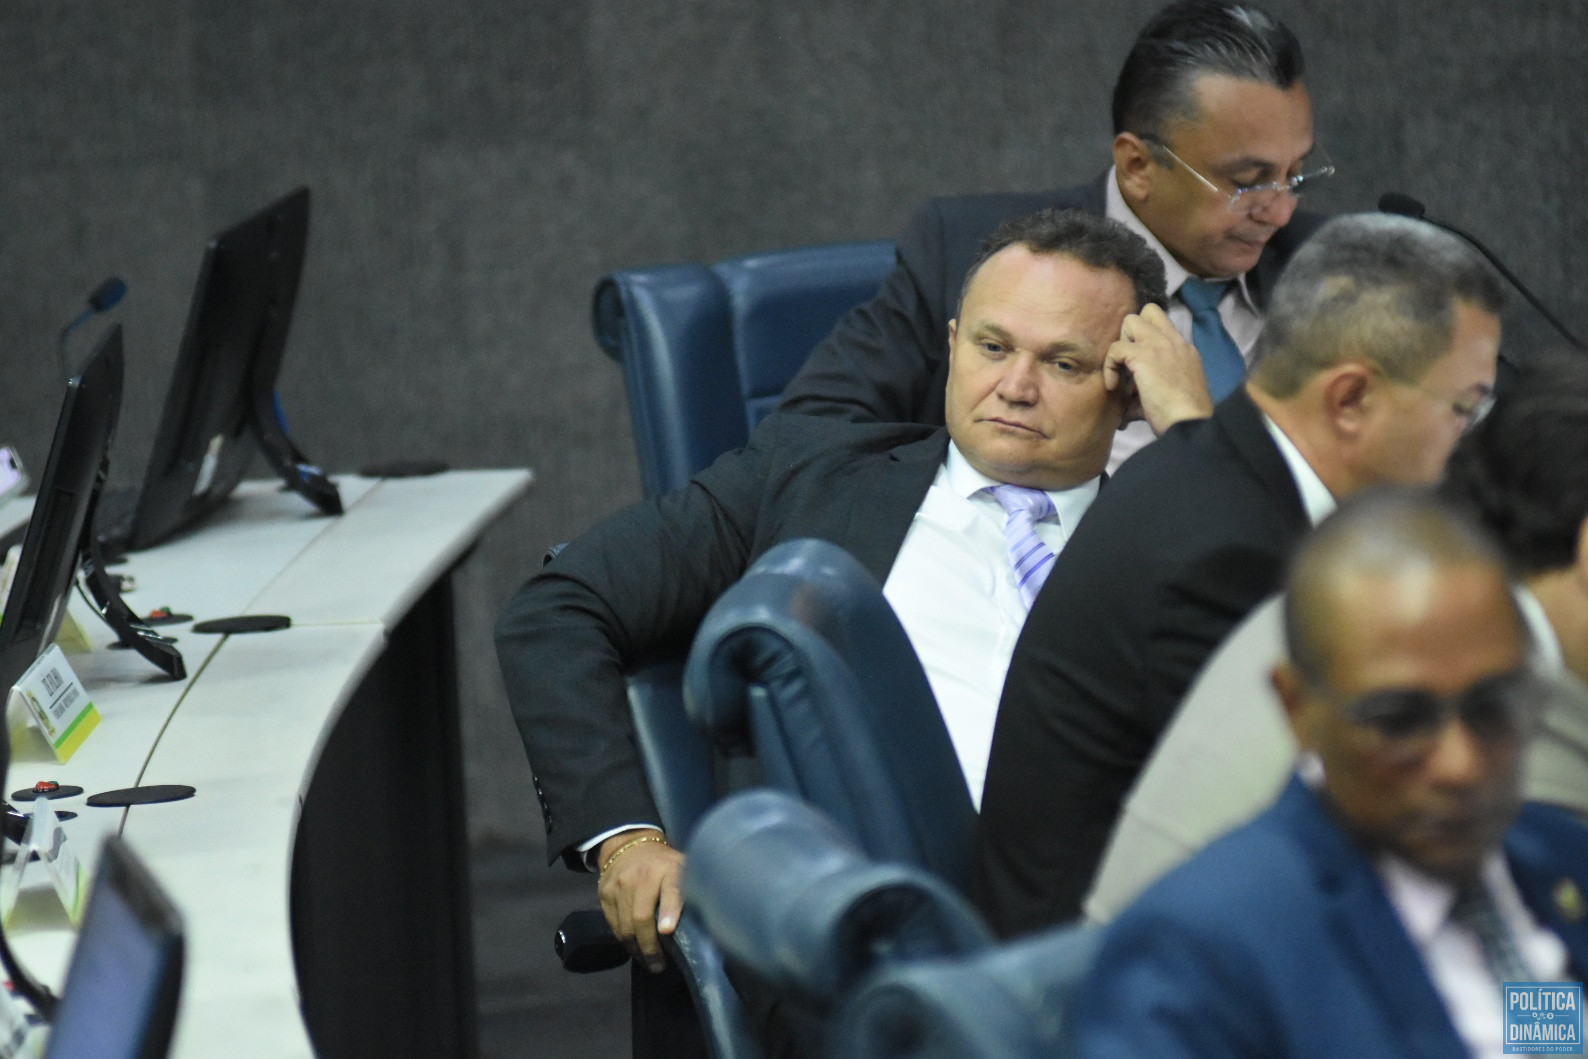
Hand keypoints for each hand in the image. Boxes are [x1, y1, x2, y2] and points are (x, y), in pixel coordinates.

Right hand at [596, 829, 685, 973]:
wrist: (630, 845)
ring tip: (648, 962)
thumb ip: (691, 891)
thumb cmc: (665, 865)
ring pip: (624, 925)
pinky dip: (624, 940)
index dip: (670, 910)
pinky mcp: (605, 893)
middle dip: (650, 946)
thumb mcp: (683, 868)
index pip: (671, 889)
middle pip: (641, 916)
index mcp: (669, 868)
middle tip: (659, 965)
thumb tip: (713, 921)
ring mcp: (620, 884)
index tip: (668, 930)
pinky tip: (634, 948)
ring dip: (636, 949)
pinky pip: (613, 924)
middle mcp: (642, 875)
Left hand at [1104, 304, 1214, 434]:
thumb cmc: (1182, 418)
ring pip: (1131, 320)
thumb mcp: (1169, 397)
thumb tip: (1126, 409)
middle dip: (1132, 332)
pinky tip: (1113, 386)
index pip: (1163, 326)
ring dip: (1121, 344)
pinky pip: (1116, 348)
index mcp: (1185, 351)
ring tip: (1121, 371)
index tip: (1136, 364)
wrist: (1189, 425)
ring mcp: (1160, 345)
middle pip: (1149, 311)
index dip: (1145, 338)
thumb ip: (1148, 393)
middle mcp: (1175, 342)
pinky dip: (1110, 365)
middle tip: (1128, 361)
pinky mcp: (1144, 355)